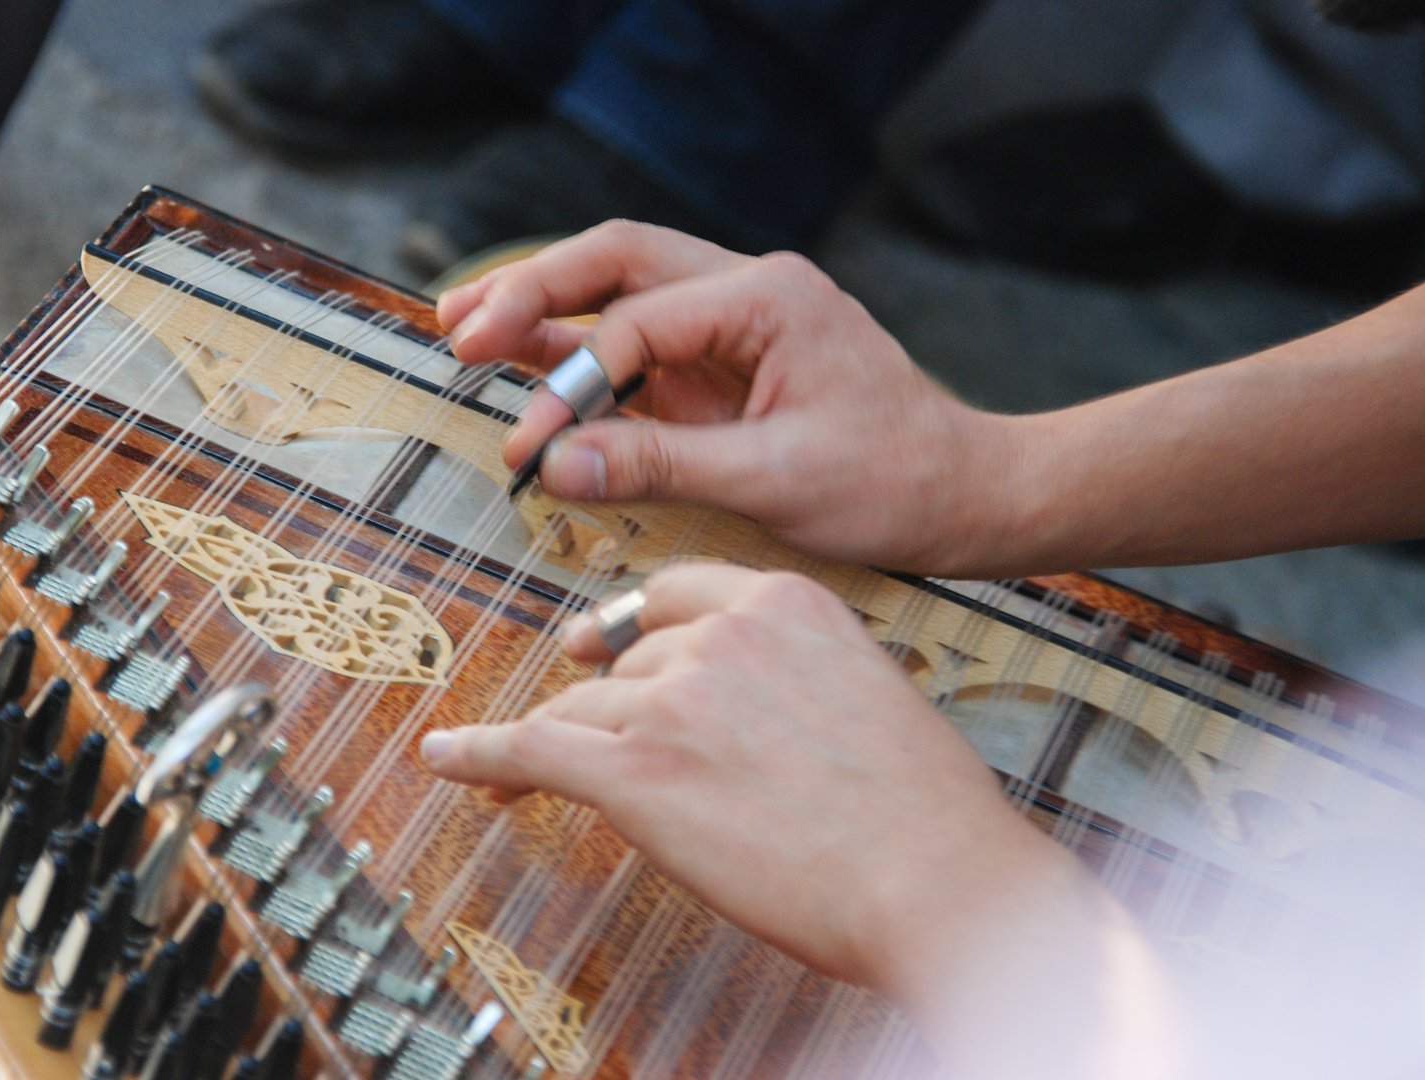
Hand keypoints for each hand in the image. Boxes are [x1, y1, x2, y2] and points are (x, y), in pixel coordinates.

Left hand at [419, 564, 1175, 1079]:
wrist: (936, 877)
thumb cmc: (921, 810)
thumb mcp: (866, 696)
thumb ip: (790, 678)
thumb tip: (743, 713)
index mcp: (784, 602)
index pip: (676, 597)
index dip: (634, 632)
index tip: (603, 650)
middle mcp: (721, 632)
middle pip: (626, 662)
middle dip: (616, 711)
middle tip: (608, 753)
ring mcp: (672, 696)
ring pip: (583, 711)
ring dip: (563, 748)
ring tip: (520, 777)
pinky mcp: (633, 768)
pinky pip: (531, 749)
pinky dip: (479, 757)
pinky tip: (446, 760)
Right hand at [436, 221, 1024, 575]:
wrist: (962, 495)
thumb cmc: (893, 482)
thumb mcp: (773, 479)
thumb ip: (659, 466)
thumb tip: (557, 464)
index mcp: (767, 299)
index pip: (637, 322)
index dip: (572, 385)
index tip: (531, 446)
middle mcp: (748, 290)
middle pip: (617, 259)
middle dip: (534, 291)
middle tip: (462, 329)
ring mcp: (736, 322)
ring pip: (622, 289)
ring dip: (547, 308)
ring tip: (466, 330)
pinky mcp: (727, 362)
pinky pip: (642, 343)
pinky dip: (584, 354)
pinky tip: (529, 369)